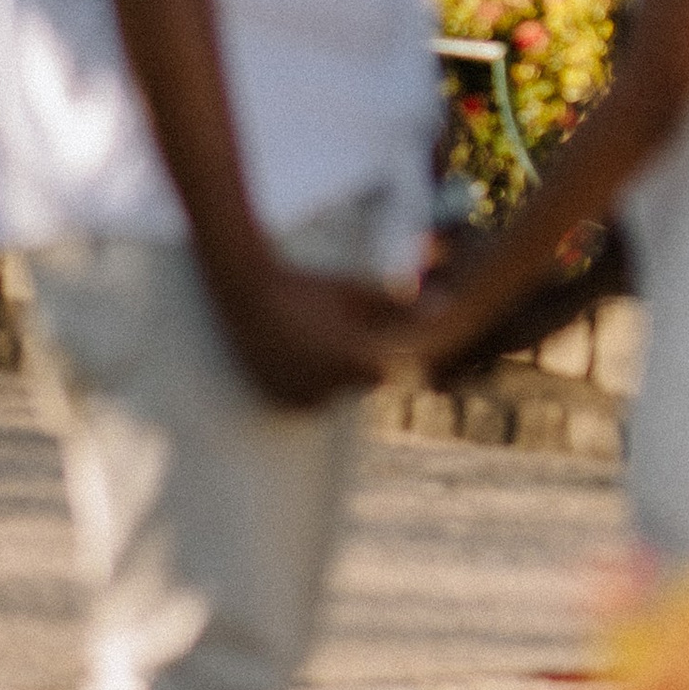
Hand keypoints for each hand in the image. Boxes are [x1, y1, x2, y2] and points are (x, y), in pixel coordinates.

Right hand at [219, 259, 404, 410]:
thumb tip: (442, 307)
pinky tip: (291, 349)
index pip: (384, 374)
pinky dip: (302, 381)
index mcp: (350, 362)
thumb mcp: (354, 293)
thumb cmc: (307, 288)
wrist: (246, 292)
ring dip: (326, 374)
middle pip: (355, 384)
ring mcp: (297, 398)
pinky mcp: (276, 401)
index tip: (363, 332)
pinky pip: (302, 398)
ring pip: (328, 393)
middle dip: (349, 362)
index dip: (378, 354)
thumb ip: (396, 306)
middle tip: (326, 328)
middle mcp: (325, 388)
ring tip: (306, 335)